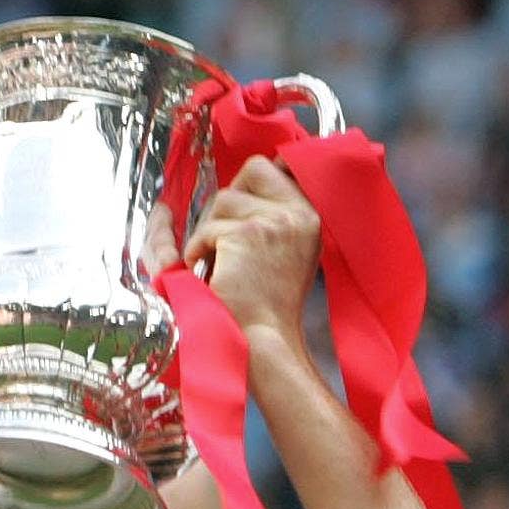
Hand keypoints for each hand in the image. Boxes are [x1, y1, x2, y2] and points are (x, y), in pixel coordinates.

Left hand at [184, 158, 321, 348]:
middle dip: (228, 205)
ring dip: (212, 232)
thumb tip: (256, 170)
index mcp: (309, 216)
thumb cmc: (263, 307)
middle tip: (229, 245)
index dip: (249, 182)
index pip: (273, 166)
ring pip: (223, 199)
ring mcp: (276, 221)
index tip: (239, 212)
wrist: (261, 342)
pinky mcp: (248, 233)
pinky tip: (215, 275)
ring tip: (225, 266)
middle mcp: (299, 214)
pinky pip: (207, 228)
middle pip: (249, 171)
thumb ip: (270, 213)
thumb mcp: (281, 251)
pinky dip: (199, 250)